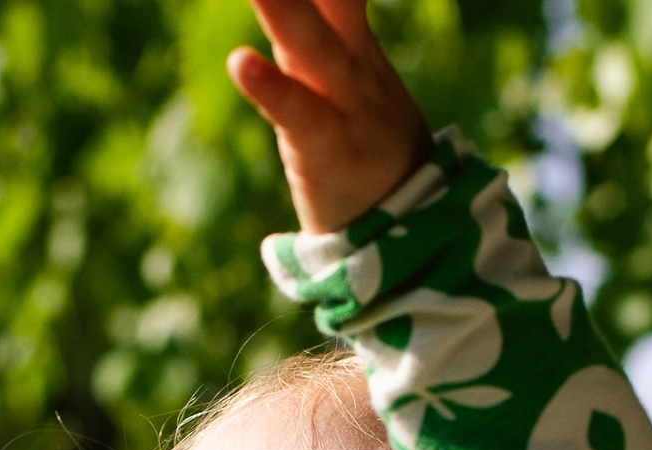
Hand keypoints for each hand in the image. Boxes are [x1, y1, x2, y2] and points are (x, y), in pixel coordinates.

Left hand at [227, 0, 432, 233]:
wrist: (410, 226)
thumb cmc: (366, 144)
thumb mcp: (350, 79)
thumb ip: (319, 34)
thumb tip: (286, 8)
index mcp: (356, 42)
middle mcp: (355, 64)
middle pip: (333, 2)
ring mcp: (347, 107)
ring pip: (313, 46)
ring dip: (284, 10)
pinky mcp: (327, 151)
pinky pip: (300, 113)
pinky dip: (271, 90)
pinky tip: (241, 62)